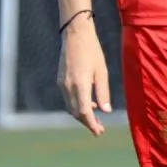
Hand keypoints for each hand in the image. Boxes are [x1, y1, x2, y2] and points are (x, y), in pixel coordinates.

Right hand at [56, 16, 111, 135]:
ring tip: (96, 117)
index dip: (91, 124)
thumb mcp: (102, 71)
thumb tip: (106, 111)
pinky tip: (88, 103)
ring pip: (70, 107)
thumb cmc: (92, 51)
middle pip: (75, 113)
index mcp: (80, 85)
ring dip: (82, 115)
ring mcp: (62, 84)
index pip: (83, 112)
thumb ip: (103, 92)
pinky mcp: (60, 80)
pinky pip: (67, 99)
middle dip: (87, 122)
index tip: (99, 132)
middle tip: (100, 129)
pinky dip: (76, 105)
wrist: (75, 35)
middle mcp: (68, 87)